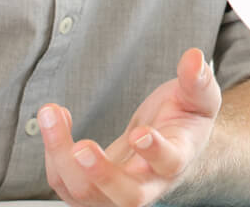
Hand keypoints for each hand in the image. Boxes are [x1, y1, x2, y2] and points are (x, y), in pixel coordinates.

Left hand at [38, 48, 222, 206]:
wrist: (171, 145)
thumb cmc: (184, 120)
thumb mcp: (198, 97)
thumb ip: (197, 80)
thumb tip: (193, 57)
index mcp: (178, 158)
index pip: (169, 163)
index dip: (154, 151)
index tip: (139, 132)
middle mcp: (148, 183)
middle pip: (128, 197)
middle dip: (102, 175)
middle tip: (82, 147)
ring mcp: (117, 192)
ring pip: (86, 193)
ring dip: (62, 156)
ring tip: (51, 113)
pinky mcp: (92, 189)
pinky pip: (65, 183)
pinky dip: (53, 153)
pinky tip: (57, 119)